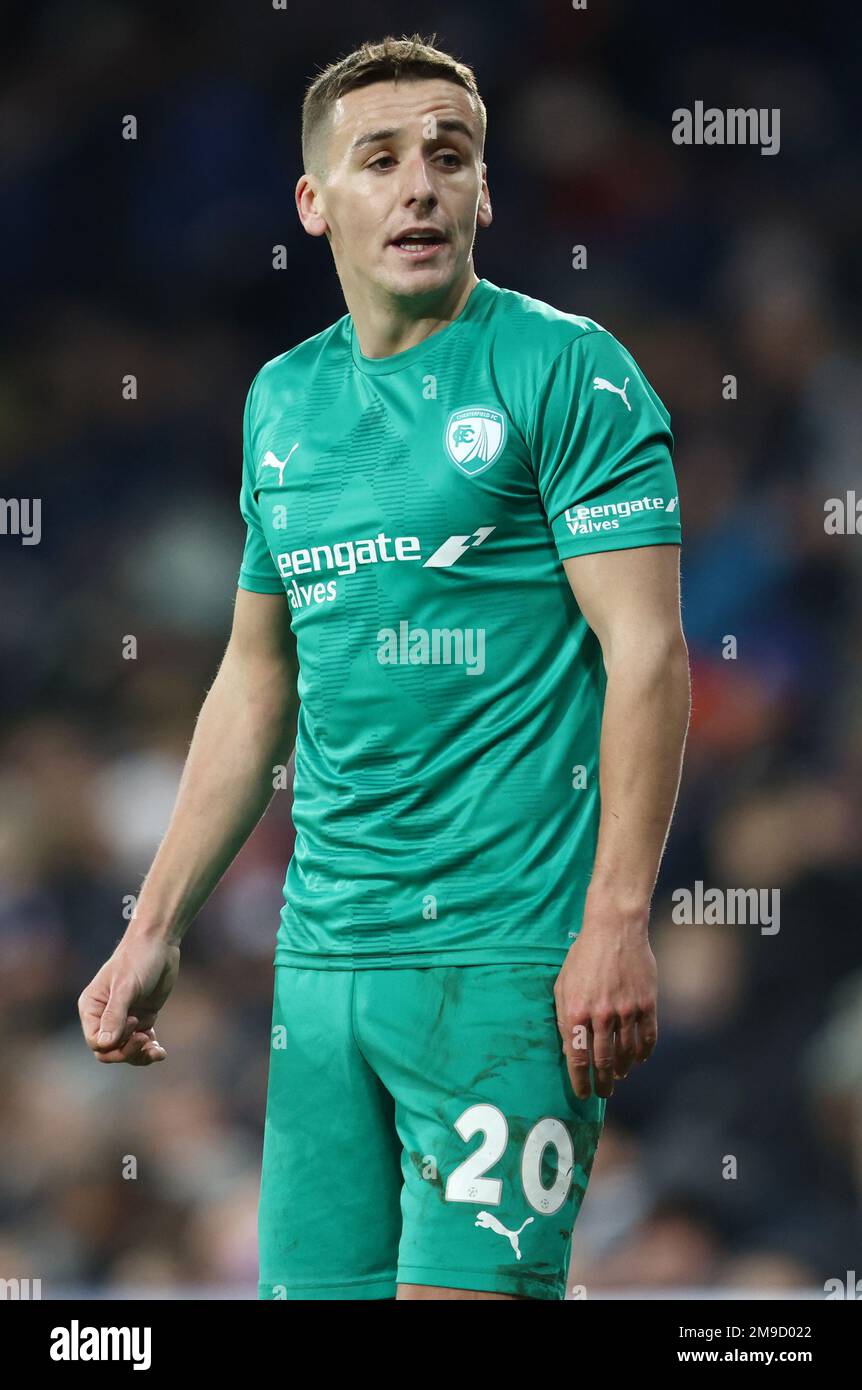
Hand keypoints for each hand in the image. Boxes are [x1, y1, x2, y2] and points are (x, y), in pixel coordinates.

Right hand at [78, 934, 179, 1065]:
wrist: (159, 944)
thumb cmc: (138, 960)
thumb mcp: (125, 987)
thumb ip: (115, 1016)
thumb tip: (104, 1046)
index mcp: (92, 1008)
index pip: (96, 1042)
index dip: (114, 1044)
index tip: (135, 1022)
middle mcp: (104, 1016)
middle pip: (110, 1050)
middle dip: (127, 1052)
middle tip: (146, 1039)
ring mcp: (124, 1019)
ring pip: (126, 1050)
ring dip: (140, 1055)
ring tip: (157, 1052)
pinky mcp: (142, 1017)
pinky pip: (141, 1043)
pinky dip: (150, 1050)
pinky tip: (160, 1052)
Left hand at [554, 907, 657, 1099]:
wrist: (614, 929)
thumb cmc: (583, 956)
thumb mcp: (563, 985)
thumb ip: (564, 1018)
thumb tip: (569, 1050)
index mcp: (576, 1012)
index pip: (578, 1059)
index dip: (581, 1082)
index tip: (583, 1094)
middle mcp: (601, 1015)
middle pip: (603, 1062)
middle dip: (603, 1083)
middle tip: (604, 1092)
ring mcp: (627, 1011)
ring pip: (627, 1054)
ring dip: (623, 1069)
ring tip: (619, 1075)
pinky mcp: (647, 1004)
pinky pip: (648, 1038)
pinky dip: (644, 1053)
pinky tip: (639, 1059)